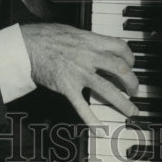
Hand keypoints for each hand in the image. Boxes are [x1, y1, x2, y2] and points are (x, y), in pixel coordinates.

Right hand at [20, 22, 137, 125]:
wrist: (27, 46)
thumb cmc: (47, 36)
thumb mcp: (73, 32)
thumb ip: (88, 41)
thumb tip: (101, 46)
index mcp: (91, 41)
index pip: (120, 48)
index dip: (130, 58)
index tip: (131, 65)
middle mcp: (89, 56)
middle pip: (121, 69)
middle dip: (132, 82)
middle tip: (134, 91)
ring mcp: (79, 73)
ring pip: (108, 90)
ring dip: (123, 103)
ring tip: (131, 111)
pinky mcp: (68, 87)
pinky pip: (83, 107)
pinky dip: (93, 120)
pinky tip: (101, 130)